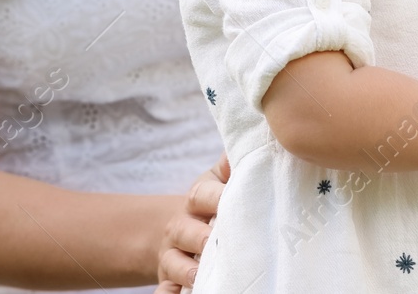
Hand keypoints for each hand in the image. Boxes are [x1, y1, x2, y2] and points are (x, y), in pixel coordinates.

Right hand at [155, 152, 228, 292]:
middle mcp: (181, 227)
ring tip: (199, 275)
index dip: (214, 197)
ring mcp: (173, 254)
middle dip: (198, 236)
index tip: (229, 199)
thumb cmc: (213, 203)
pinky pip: (163, 289)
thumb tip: (254, 138)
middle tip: (213, 241)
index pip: (201, 195)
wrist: (182, 229)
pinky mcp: (169, 279)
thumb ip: (233, 165)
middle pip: (184, 230)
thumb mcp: (220, 180)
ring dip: (185, 269)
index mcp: (197, 199)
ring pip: (174, 262)